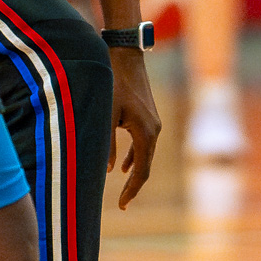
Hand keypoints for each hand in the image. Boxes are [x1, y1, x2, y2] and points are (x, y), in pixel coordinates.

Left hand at [107, 47, 159, 208]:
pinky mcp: (148, 116)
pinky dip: (134, 157)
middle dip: (134, 186)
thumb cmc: (113, 82)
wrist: (125, 55)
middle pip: (146, 167)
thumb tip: (107, 169)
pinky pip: (143, 144)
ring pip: (145, 155)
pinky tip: (123, 166)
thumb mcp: (106, 113)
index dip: (132, 190)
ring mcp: (153, 122)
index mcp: (146, 133)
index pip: (142, 171)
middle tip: (123, 205)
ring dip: (134, 172)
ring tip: (123, 190)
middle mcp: (154, 130)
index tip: (122, 206)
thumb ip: (106, 142)